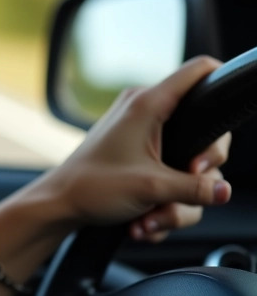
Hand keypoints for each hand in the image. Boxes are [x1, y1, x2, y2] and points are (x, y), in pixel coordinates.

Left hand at [39, 56, 231, 240]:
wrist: (60, 206)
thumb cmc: (92, 187)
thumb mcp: (152, 189)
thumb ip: (195, 188)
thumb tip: (224, 190)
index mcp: (147, 105)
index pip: (196, 72)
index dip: (220, 78)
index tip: (235, 99)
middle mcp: (147, 114)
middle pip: (208, 135)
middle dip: (201, 174)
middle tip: (190, 187)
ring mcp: (144, 137)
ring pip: (189, 171)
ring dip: (175, 204)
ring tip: (149, 219)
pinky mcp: (141, 160)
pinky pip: (171, 181)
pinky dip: (162, 206)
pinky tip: (142, 223)